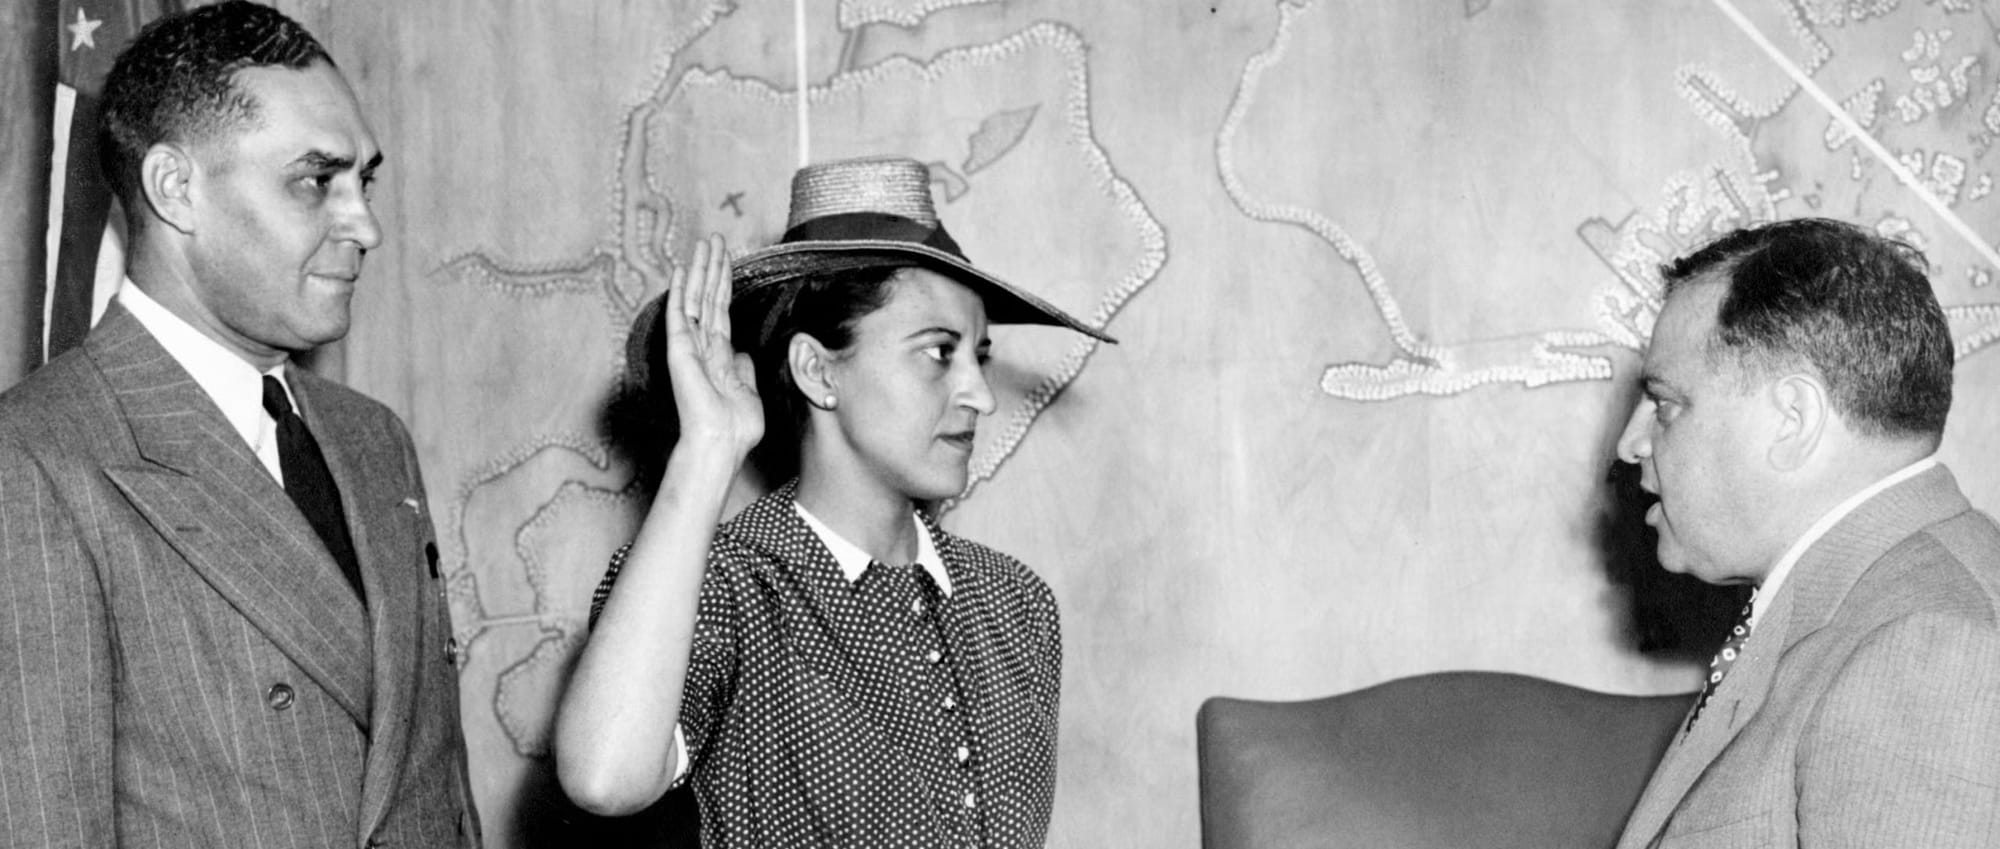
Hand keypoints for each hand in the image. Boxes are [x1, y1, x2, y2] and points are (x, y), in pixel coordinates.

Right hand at [663, 234, 762, 458]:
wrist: (721, 442)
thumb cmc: (735, 428)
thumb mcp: (749, 393)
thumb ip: (743, 370)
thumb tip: (740, 353)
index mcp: (719, 355)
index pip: (721, 310)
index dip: (725, 283)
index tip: (727, 258)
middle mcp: (702, 346)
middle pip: (709, 297)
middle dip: (714, 266)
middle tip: (715, 238)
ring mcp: (689, 346)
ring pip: (697, 298)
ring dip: (702, 269)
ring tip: (705, 242)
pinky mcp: (679, 350)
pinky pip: (679, 313)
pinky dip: (681, 290)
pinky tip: (684, 268)